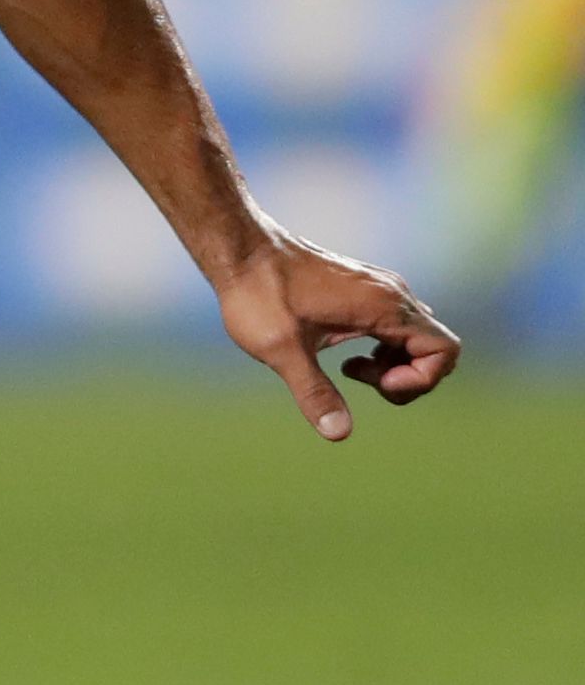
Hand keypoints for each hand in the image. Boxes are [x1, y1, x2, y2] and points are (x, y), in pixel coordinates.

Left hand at [215, 233, 458, 439]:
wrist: (241, 250)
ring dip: (394, 365)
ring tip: (350, 371)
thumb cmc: (258, 295)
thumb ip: (314, 392)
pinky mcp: (364, 291)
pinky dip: (382, 350)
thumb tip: (339, 434)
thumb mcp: (282, 350)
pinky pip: (396, 327)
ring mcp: (380, 290)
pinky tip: (344, 357)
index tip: (375, 384)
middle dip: (408, 378)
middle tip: (359, 379)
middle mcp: (391, 293)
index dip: (420, 380)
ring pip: (416, 338)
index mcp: (383, 305)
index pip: (444, 350)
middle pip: (435, 347)